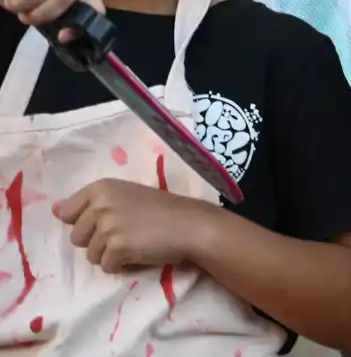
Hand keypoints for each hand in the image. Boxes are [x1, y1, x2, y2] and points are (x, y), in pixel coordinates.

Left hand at [55, 178, 219, 273]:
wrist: (191, 224)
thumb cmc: (162, 209)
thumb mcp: (125, 196)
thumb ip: (91, 203)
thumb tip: (55, 211)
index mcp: (101, 187)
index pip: (67, 212)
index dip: (87, 222)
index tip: (109, 221)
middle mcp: (101, 204)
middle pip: (77, 237)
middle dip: (98, 241)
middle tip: (126, 233)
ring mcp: (108, 226)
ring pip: (91, 255)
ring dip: (110, 255)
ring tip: (136, 243)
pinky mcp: (117, 247)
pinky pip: (106, 267)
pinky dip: (122, 265)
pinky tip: (140, 254)